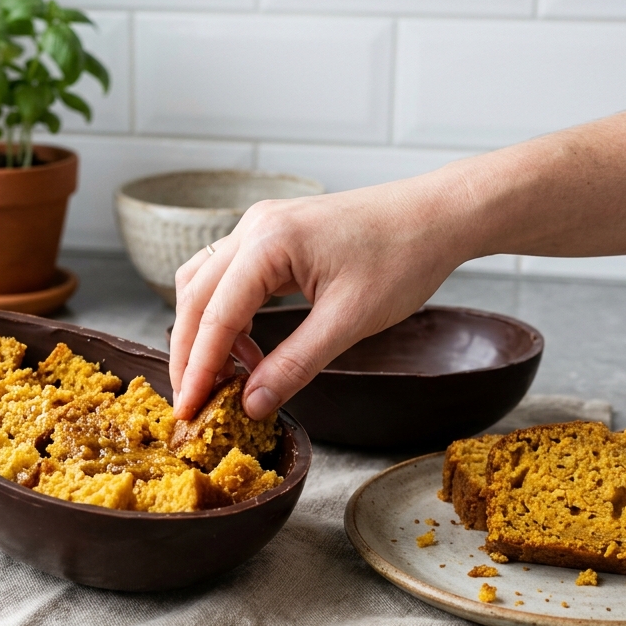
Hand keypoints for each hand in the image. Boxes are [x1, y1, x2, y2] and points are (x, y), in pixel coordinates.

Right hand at [168, 173, 480, 420]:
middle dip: (190, 352)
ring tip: (226, 378)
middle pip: (195, 296)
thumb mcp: (349, 322)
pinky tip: (249, 348)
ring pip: (204, 283)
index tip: (188, 410)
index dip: (197, 368)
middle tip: (194, 402)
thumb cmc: (403, 259)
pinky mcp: (273, 233)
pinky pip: (229, 276)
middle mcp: (254, 226)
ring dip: (205, 331)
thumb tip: (252, 404)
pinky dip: (227, 314)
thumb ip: (295, 365)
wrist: (438, 216)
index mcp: (269, 243)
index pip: (215, 315)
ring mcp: (261, 225)